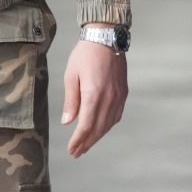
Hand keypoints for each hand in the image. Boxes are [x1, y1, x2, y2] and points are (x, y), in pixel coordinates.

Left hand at [61, 34, 127, 157]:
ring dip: (98, 136)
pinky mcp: (123, 93)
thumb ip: (71, 100)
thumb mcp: (71, 76)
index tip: (72, 150)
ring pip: (109, 123)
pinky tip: (100, 129)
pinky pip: (116, 115)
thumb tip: (68, 122)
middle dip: (87, 143)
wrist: (106, 38)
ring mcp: (119, 96)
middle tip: (77, 153)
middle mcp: (109, 98)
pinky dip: (107, 125)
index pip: (86, 125)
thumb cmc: (85, 54)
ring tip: (86, 145)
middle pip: (99, 128)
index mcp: (94, 94)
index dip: (79, 140)